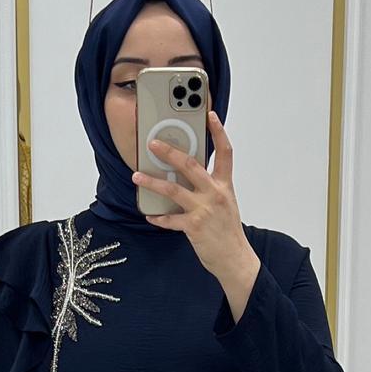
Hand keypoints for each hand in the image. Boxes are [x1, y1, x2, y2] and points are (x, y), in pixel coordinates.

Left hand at [133, 111, 260, 314]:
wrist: (234, 256)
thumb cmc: (227, 230)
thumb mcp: (225, 203)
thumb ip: (210, 188)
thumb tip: (189, 177)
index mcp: (224, 185)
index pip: (225, 152)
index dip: (219, 132)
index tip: (210, 115)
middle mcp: (215, 193)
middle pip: (191, 165)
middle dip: (170, 152)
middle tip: (154, 143)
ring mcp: (204, 209)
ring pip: (174, 189)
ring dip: (152, 182)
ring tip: (136, 176)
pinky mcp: (193, 226)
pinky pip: (169, 220)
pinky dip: (158, 217)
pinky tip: (149, 215)